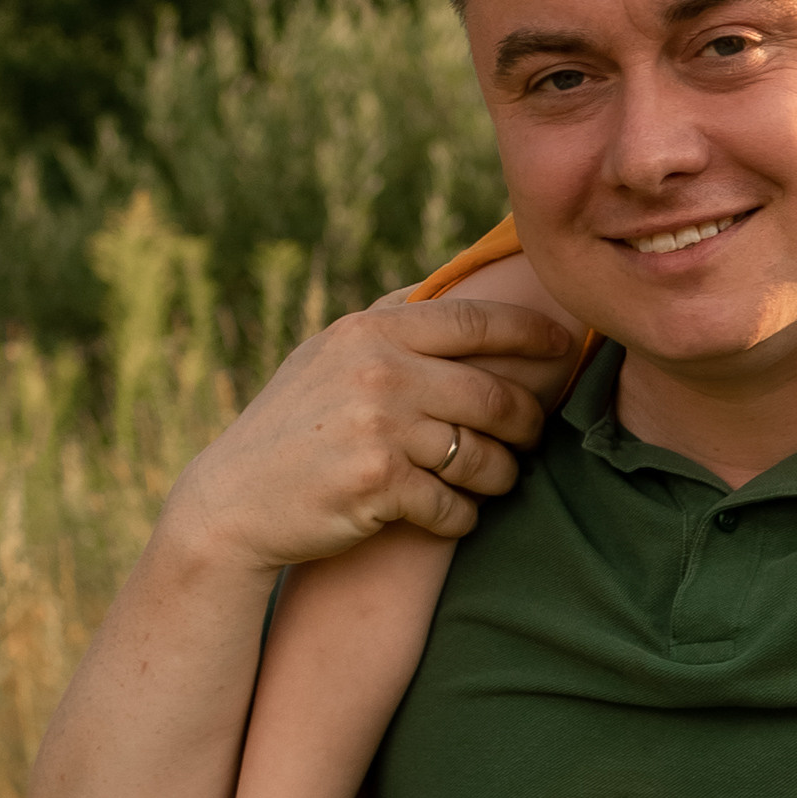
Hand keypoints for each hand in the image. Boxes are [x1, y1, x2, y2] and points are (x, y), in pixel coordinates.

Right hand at [163, 296, 574, 574]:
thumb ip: (386, 321)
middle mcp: (379, 372)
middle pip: (495, 394)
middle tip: (533, 434)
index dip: (532, 332)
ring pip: (484, 454)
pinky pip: (454, 505)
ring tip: (500, 477)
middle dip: (527, 420)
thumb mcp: (325, 355)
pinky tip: (455, 515)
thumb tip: (449, 281)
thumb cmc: (289, 426)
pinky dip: (463, 516)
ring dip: (502, 473)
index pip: (476, 321)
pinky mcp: (379, 484)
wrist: (231, 503)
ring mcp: (379, 428)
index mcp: (371, 332)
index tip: (564, 344)